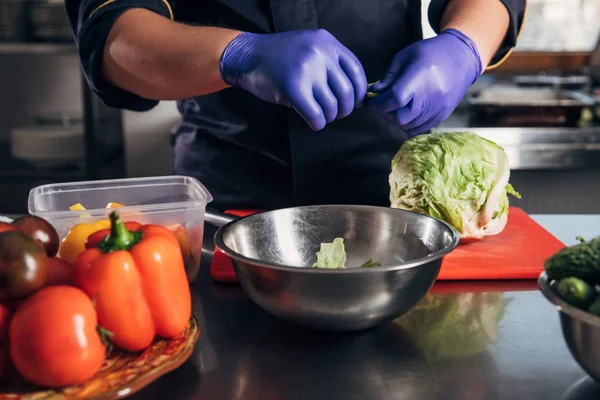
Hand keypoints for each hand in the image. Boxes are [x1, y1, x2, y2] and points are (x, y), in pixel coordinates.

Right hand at [220, 29, 367, 130]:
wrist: (247, 56)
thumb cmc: (280, 57)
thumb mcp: (310, 48)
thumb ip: (331, 64)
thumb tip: (355, 95)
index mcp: (327, 42)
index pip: (357, 71)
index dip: (360, 92)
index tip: (355, 103)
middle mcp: (320, 54)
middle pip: (347, 92)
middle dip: (344, 109)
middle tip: (336, 113)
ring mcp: (306, 71)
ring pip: (332, 106)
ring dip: (329, 117)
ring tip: (321, 115)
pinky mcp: (293, 88)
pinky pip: (316, 115)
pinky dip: (317, 123)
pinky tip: (313, 122)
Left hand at [365, 29, 481, 135]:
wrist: (461, 58)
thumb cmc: (429, 53)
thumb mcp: (405, 56)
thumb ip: (389, 77)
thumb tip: (374, 93)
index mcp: (420, 77)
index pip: (395, 99)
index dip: (379, 103)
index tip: (372, 101)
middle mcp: (431, 96)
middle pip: (400, 117)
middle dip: (386, 113)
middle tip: (382, 105)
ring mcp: (438, 108)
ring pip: (408, 126)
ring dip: (396, 119)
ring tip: (395, 107)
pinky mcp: (442, 116)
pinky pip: (420, 129)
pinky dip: (409, 124)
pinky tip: (406, 112)